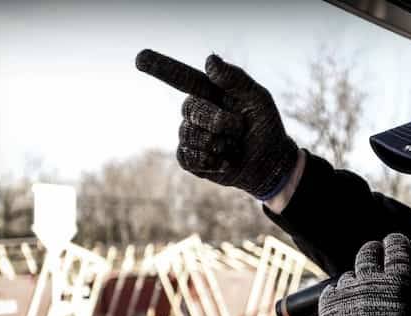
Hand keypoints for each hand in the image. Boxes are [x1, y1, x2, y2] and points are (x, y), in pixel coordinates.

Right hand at [136, 50, 297, 199]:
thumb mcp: (258, 98)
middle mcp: (196, 112)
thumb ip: (235, 78)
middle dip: (219, 121)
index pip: (180, 77)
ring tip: (234, 146)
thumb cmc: (265, 126)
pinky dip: (210, 161)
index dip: (161, 67)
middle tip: (240, 128)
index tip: (139, 57)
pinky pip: (188, 158)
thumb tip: (209, 59)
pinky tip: (225, 161)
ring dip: (218, 144)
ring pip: (189, 136)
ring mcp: (190, 136)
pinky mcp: (191, 159)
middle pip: (191, 109)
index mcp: (209, 92)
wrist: (271, 163)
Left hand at [318, 233, 410, 315]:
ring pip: (350, 274)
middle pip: (368, 251)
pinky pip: (334, 290)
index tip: (397, 243)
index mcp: (397, 281)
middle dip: (375, 251)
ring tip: (367, 299)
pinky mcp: (327, 306)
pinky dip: (342, 296)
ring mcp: (345, 293)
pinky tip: (351, 309)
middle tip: (379, 257)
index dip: (397, 242)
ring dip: (359, 280)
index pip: (396, 246)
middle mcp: (369, 282)